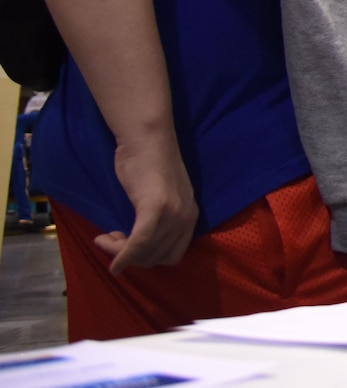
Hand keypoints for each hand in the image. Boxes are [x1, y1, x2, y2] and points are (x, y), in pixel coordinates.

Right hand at [98, 130, 197, 271]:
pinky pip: (138, 243)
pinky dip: (122, 255)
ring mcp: (173, 213)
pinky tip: (109, 257)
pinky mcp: (155, 208)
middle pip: (157, 257)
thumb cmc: (148, 165)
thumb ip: (161, 221)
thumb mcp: (163, 198)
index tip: (128, 246)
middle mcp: (186, 217)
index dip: (148, 258)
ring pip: (145, 253)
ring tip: (106, 237)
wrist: (147, 138)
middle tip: (111, 239)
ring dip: (120, 252)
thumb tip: (141, 249)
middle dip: (131, 257)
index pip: (173, 256)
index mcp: (191, 216)